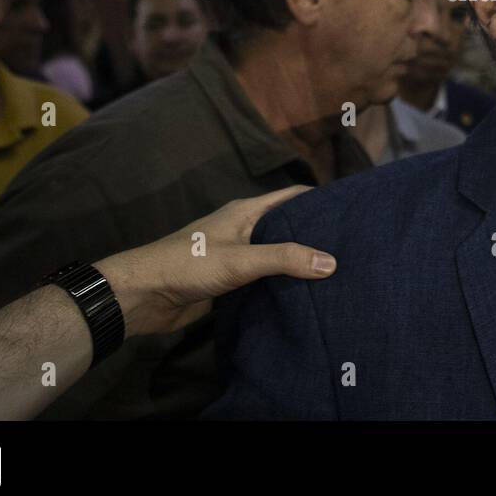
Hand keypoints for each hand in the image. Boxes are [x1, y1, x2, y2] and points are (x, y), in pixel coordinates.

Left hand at [94, 185, 332, 336]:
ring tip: (338, 275)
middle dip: (315, 236)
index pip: (293, 197)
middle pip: (287, 227)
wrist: (144, 296)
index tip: (352, 211)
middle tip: (352, 249)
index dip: (321, 200)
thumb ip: (285, 259)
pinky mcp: (230, 282)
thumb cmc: (189, 264)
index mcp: (246, 211)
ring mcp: (236, 256)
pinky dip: (281, 285)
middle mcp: (244, 229)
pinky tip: (303, 297)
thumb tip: (332, 262)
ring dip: (298, 264)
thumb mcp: (241, 259)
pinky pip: (263, 280)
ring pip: (276, 256)